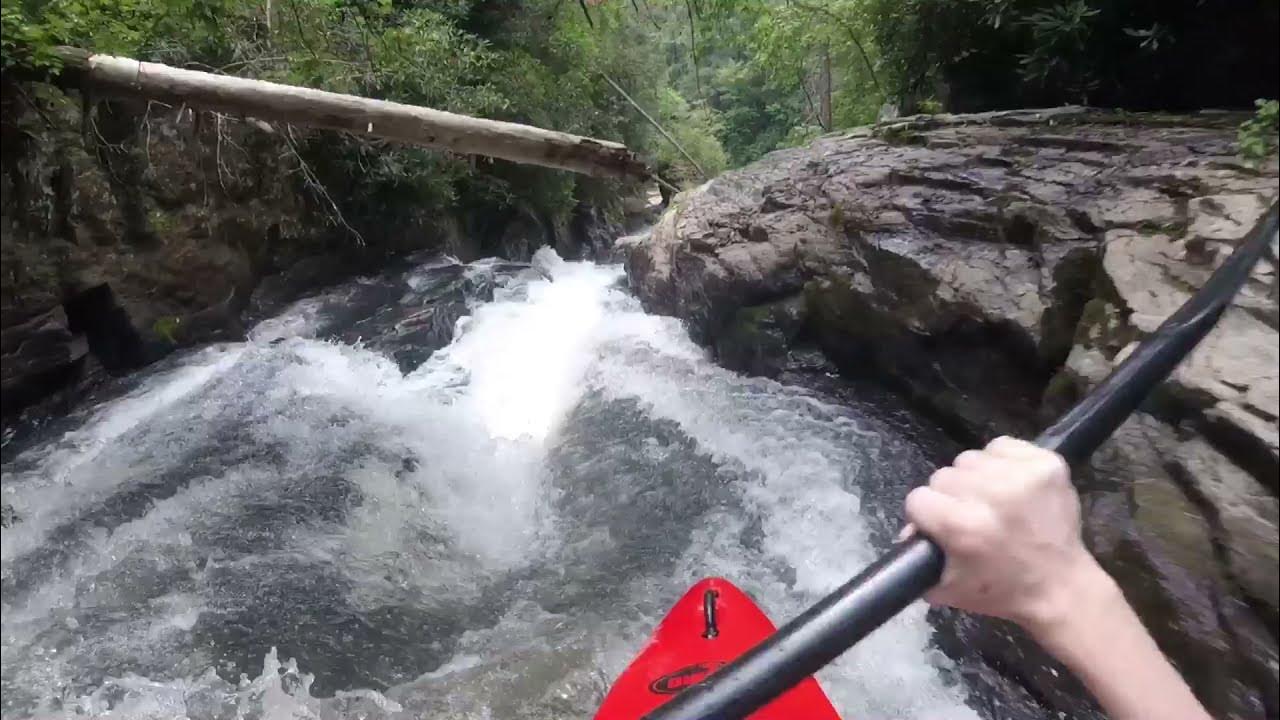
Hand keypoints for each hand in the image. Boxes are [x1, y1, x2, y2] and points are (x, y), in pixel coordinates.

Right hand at [902, 436, 1106, 636]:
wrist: (1061, 588)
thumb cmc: (1000, 591)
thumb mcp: (945, 586)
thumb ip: (917, 554)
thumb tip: (908, 529)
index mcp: (962, 526)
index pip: (917, 499)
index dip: (926, 516)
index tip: (941, 528)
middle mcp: (991, 495)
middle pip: (942, 476)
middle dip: (950, 497)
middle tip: (970, 517)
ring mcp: (1022, 476)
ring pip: (970, 459)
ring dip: (975, 478)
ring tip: (992, 501)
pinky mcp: (1047, 464)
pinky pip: (1002, 446)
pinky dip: (1001, 462)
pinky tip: (1011, 485)